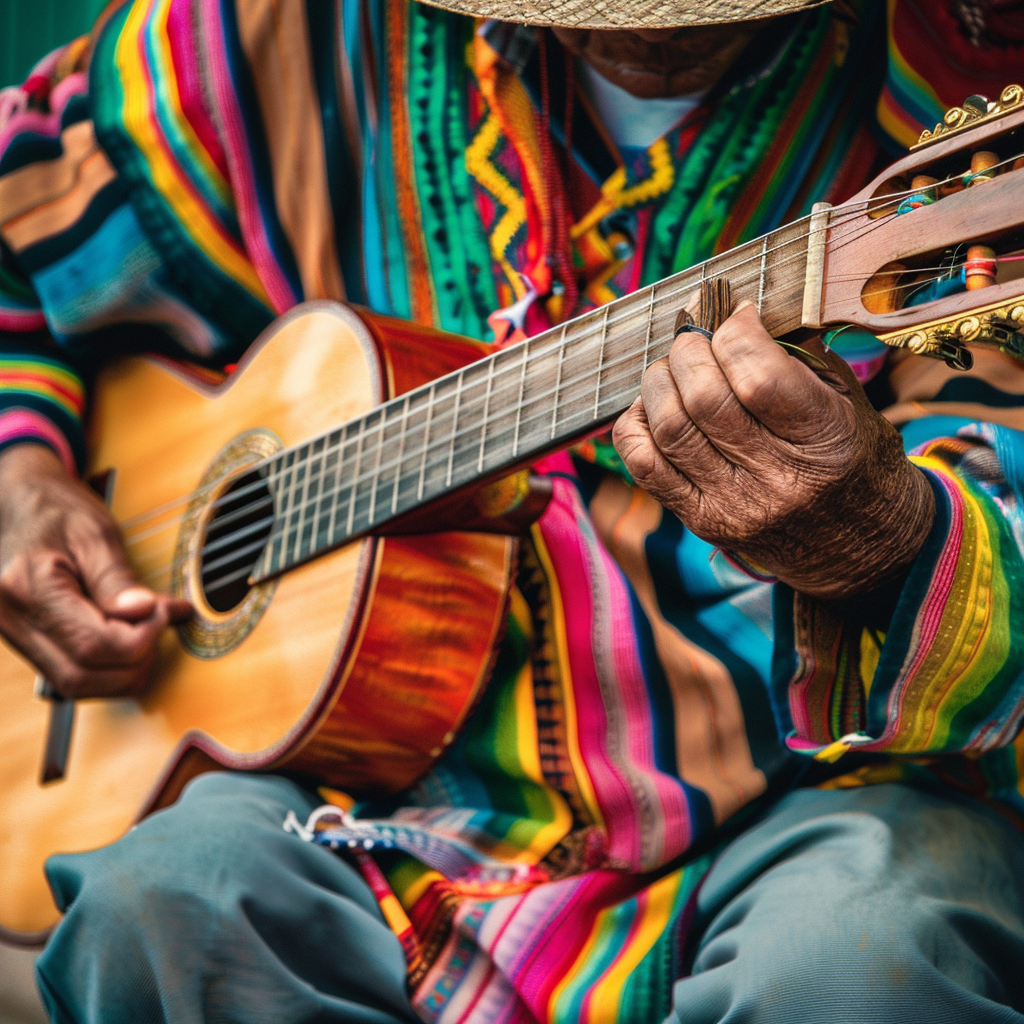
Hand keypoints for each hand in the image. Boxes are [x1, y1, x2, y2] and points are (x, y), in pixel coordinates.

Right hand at [0, 445, 191, 697]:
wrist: (16, 502)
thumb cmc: (54, 508)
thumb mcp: (94, 531)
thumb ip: (117, 577)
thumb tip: (145, 614)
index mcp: (28, 589)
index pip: (93, 645)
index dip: (143, 638)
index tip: (169, 612)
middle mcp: (12, 622)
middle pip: (82, 677)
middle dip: (134, 662)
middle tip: (162, 625)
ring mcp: (14, 636)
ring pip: (75, 685)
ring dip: (121, 672)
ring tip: (148, 632)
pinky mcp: (26, 641)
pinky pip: (68, 673)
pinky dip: (105, 668)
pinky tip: (128, 640)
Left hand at [612, 302, 934, 600]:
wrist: (854, 545)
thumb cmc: (849, 457)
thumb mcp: (847, 401)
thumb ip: (798, 355)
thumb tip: (735, 310)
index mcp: (823, 440)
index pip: (759, 378)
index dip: (734, 332)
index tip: (733, 313)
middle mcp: (777, 479)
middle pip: (704, 399)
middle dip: (690, 350)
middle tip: (696, 335)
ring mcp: (733, 506)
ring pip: (670, 428)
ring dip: (660, 382)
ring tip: (675, 367)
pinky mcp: (701, 521)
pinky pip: (644, 465)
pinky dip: (637, 425)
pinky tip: (654, 408)